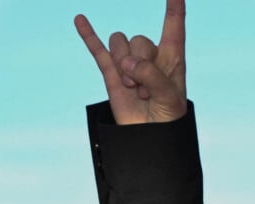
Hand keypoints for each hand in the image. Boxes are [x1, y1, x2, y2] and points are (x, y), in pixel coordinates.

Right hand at [75, 0, 186, 124]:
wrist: (150, 139)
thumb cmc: (168, 119)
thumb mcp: (169, 97)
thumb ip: (151, 75)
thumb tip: (126, 63)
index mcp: (172, 58)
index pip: (174, 25)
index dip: (174, 7)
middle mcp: (150, 57)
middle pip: (138, 40)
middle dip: (140, 66)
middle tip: (148, 92)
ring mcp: (129, 65)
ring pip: (119, 43)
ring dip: (124, 68)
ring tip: (134, 90)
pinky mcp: (112, 75)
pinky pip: (98, 50)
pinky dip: (88, 35)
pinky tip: (80, 20)